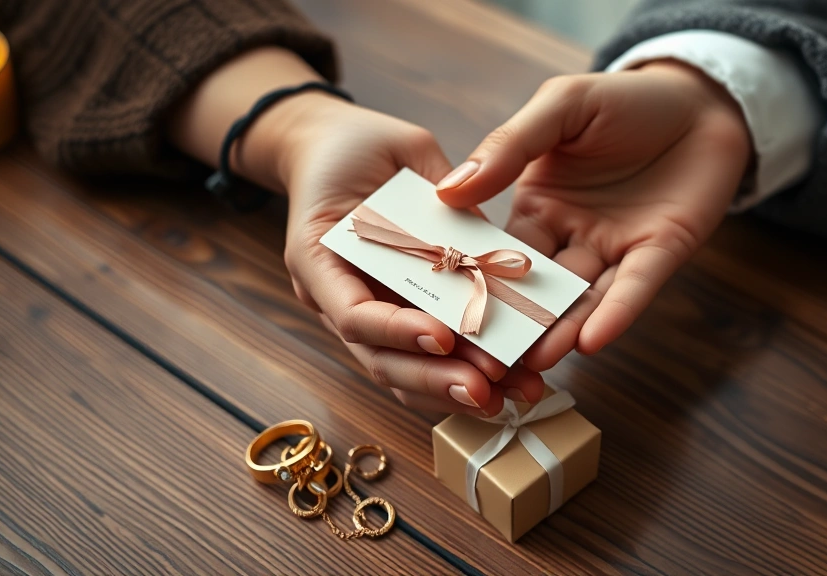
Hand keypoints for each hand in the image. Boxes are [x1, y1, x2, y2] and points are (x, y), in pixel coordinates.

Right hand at [280, 95, 546, 414]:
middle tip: (488, 392)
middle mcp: (333, 297)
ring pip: (399, 371)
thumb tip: (488, 241)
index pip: (354, 312)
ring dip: (451, 390)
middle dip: (435, 380)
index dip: (398, 331)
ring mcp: (360, 312)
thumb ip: (439, 194)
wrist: (331, 150)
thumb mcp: (400, 150)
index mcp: (319, 255)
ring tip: (507, 398)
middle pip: (378, 358)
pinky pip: (418, 358)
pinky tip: (501, 385)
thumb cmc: (358, 145)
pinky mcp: (390, 314)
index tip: (444, 339)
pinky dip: (455, 374)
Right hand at [437, 61, 751, 369]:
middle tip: (485, 357)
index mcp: (536, 206)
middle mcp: (570, 236)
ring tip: (534, 361)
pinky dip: (612, 314)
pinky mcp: (658, 255)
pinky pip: (632, 290)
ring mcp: (613, 250)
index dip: (471, 278)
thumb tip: (447, 189)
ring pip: (580, 299)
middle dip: (512, 321)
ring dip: (559, 331)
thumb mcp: (560, 107)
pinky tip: (591, 340)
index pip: (494, 250)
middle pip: (533, 288)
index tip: (440, 310)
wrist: (701, 99)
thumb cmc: (624, 100)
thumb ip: (508, 146)